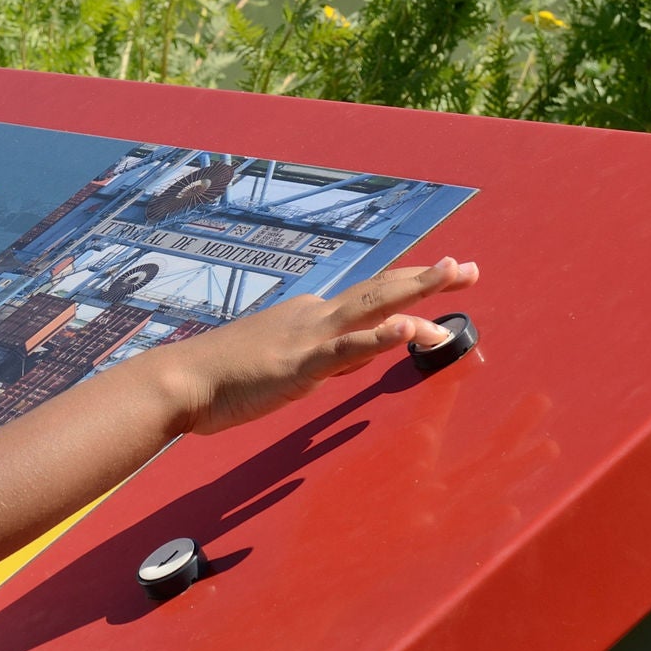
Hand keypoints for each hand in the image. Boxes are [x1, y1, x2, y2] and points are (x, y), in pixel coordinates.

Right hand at [169, 258, 479, 436]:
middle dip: (427, 279)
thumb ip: (324, 358)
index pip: (370, 299)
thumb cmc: (225, 378)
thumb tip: (358, 357)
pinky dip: (379, 338)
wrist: (182, 381)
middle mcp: (315, 316)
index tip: (444, 276)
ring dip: (415, 291)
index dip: (409, 286)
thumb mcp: (284, 364)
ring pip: (371, 308)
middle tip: (468, 268)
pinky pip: (345, 349)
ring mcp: (308, 337)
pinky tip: (407, 329)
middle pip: (381, 291)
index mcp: (310, 317)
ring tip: (453, 276)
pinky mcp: (299, 364)